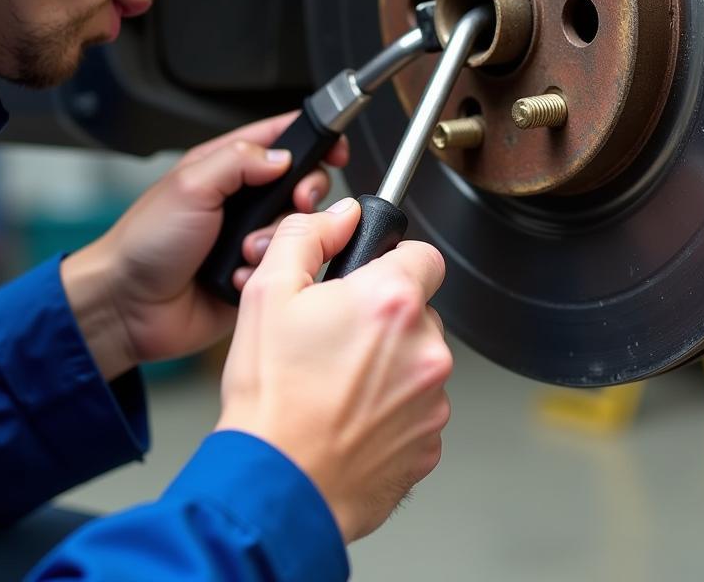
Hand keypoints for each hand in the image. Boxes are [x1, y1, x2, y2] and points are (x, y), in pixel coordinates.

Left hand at [60, 111, 348, 379]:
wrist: (128, 307)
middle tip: (296, 204)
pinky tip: (239, 274)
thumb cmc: (144, 243)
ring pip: (301, 227)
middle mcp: (245, 198)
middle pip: (305, 182)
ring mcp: (253, 235)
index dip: (316, 139)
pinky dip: (269, 269)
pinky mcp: (258, 271)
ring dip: (277, 238)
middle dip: (306, 194)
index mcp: (227, 166)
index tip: (334, 150)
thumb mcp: (190, 186)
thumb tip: (282, 156)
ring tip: (245, 250)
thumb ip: (239, 161)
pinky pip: (288, 265)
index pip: (284, 138)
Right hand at [217, 202, 452, 543]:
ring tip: (337, 387)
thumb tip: (340, 216)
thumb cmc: (270, 398)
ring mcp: (434, 399)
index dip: (395, 263)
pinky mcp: (430, 443)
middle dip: (385, 319)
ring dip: (390, 367)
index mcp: (393, 301)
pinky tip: (350, 419)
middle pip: (419, 312)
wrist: (274, 487)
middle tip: (337, 341)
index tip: (371, 281)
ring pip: (419, 362)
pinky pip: (418, 410)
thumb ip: (307, 235)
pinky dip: (392, 411)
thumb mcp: (269, 293)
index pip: (425, 256)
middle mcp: (426, 347)